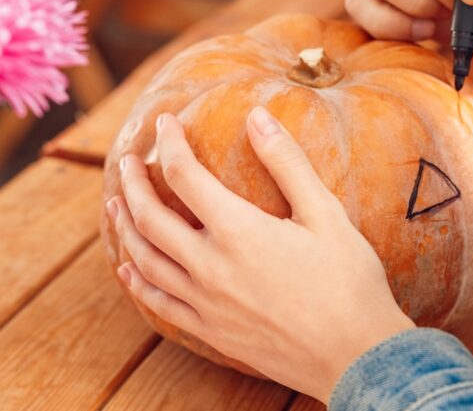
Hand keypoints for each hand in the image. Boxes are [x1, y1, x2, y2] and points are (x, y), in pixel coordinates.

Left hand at [112, 108, 414, 402]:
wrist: (356, 357)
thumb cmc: (348, 282)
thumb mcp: (325, 214)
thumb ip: (287, 163)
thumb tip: (258, 117)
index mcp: (238, 231)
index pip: (184, 175)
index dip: (169, 143)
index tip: (164, 122)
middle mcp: (211, 267)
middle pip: (150, 217)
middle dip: (133, 183)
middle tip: (128, 161)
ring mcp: (206, 303)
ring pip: (146, 260)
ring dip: (126, 228)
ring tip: (116, 205)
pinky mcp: (211, 331)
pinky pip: (160, 303)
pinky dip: (138, 280)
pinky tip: (128, 267)